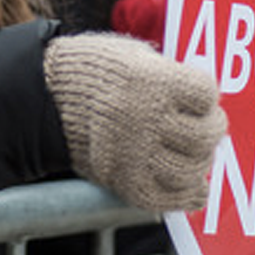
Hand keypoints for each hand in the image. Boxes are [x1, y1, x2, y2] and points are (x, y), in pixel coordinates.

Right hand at [45, 33, 227, 210]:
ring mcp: (135, 153)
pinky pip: (169, 198)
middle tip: (206, 127)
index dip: (206, 96)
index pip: (205, 94)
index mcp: (151, 81)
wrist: (43, 99)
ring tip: (193, 153)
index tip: (200, 98)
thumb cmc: (92, 72)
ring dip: (200, 162)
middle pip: (205, 134)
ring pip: (191, 168)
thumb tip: (203, 98)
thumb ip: (169, 73)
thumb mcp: (132, 56)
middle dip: (211, 130)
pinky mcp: (123, 181)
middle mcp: (146, 118)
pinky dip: (187, 195)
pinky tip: (191, 186)